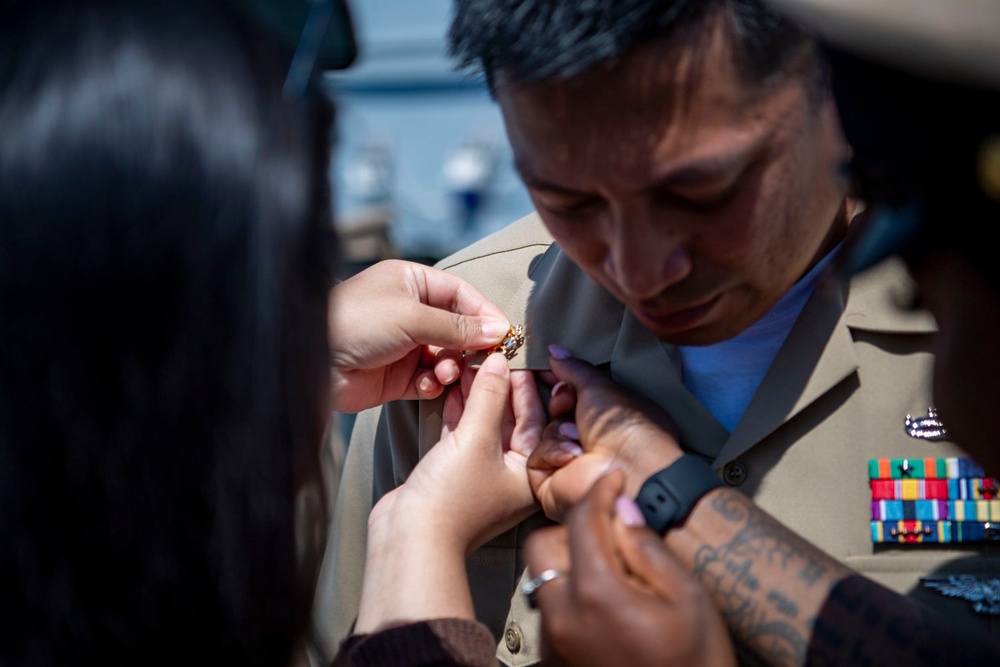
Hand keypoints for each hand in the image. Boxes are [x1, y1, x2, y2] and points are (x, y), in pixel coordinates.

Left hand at [329, 259, 510, 412]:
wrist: (309, 360)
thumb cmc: (357, 322)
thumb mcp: (412, 316)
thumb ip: (458, 326)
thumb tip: (500, 330)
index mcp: (412, 282)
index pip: (461, 295)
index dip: (485, 314)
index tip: (506, 335)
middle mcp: (410, 311)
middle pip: (458, 328)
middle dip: (469, 346)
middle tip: (482, 362)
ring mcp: (404, 345)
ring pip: (446, 357)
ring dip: (451, 367)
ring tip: (445, 373)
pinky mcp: (396, 376)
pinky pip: (429, 380)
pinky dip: (433, 384)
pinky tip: (427, 385)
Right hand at [383, 352, 542, 552]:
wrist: (411, 537)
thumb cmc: (453, 497)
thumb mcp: (476, 439)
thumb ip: (489, 398)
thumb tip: (499, 363)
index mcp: (531, 474)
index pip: (534, 420)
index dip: (523, 386)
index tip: (515, 359)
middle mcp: (511, 476)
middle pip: (510, 421)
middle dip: (500, 389)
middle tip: (492, 358)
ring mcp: (482, 476)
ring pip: (484, 426)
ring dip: (477, 397)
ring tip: (470, 367)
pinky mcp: (455, 475)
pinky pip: (463, 436)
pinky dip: (458, 414)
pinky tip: (452, 390)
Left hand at [524, 470, 735, 666]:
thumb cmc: (696, 665)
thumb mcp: (688, 598)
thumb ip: (648, 548)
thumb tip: (622, 509)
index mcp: (595, 594)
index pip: (582, 520)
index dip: (600, 491)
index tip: (614, 479)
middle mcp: (562, 617)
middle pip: (543, 546)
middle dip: (573, 530)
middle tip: (613, 533)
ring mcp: (554, 643)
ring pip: (542, 579)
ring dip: (570, 564)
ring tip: (615, 572)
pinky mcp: (556, 660)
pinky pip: (550, 612)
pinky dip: (571, 597)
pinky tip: (607, 604)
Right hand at [527, 345, 683, 520]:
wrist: (628, 468)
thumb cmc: (624, 425)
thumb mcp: (600, 387)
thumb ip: (574, 369)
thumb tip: (555, 350)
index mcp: (607, 420)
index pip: (573, 398)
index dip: (559, 383)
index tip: (543, 369)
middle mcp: (590, 443)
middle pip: (555, 414)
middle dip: (559, 404)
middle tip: (568, 401)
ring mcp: (571, 465)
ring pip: (544, 434)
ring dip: (559, 432)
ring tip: (579, 439)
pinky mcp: (552, 485)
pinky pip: (537, 458)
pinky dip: (554, 453)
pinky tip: (573, 457)